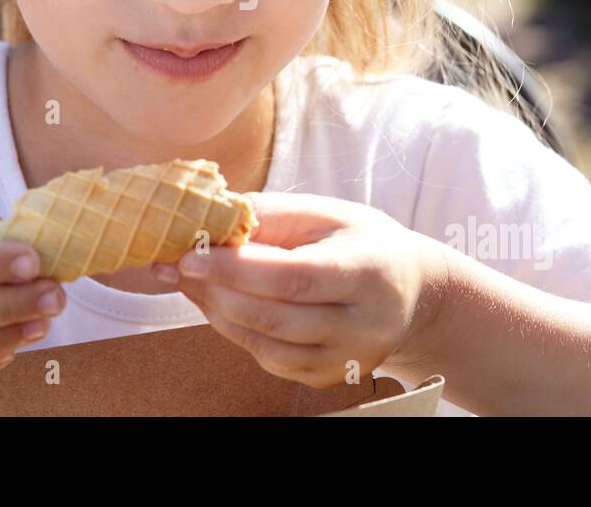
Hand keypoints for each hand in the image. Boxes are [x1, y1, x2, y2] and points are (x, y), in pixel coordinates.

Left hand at [151, 193, 449, 388]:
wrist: (412, 292)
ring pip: (266, 344)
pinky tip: (220, 302)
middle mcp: (364, 325)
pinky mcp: (329, 378)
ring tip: (191, 280)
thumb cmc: (361, 242)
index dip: (236, 270)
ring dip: (216, 311)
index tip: (190, 254)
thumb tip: (209, 216)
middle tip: (178, 265)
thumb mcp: (327, 212)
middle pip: (275, 316)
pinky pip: (269, 358)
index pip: (294, 277)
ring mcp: (348, 359)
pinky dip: (235, 329)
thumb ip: (270, 213)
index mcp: (368, 272)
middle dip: (216, 290)